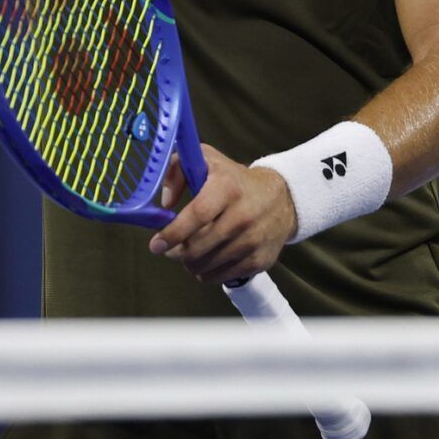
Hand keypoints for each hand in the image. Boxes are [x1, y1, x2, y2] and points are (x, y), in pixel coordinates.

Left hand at [149, 144, 296, 284]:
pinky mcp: (259, 260)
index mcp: (227, 187)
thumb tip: (165, 204)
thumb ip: (176, 171)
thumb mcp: (207, 161)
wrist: (282, 199)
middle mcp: (243, 215)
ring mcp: (253, 240)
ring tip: (191, 253)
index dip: (173, 233)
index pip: (197, 214)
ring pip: (206, 266)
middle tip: (172, 249)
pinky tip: (208, 260)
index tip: (156, 245)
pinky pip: (221, 277)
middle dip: (176, 252)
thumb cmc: (235, 180)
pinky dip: (208, 273)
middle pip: (197, 247)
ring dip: (191, 263)